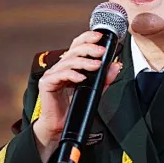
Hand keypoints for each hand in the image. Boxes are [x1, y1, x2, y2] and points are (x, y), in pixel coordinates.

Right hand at [33, 31, 123, 162]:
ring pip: (68, 61)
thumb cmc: (73, 107)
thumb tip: (116, 66)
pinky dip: (73, 75)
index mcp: (70, 65)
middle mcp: (60, 67)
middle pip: (73, 50)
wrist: (60, 126)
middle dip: (89, 48)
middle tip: (102, 52)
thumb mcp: (94, 90)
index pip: (78, 45)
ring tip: (97, 65)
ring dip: (84, 62)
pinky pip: (60, 75)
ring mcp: (52, 74)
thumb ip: (104, 78)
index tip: (100, 36)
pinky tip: (82, 78)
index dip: (87, 38)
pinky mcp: (46, 83)